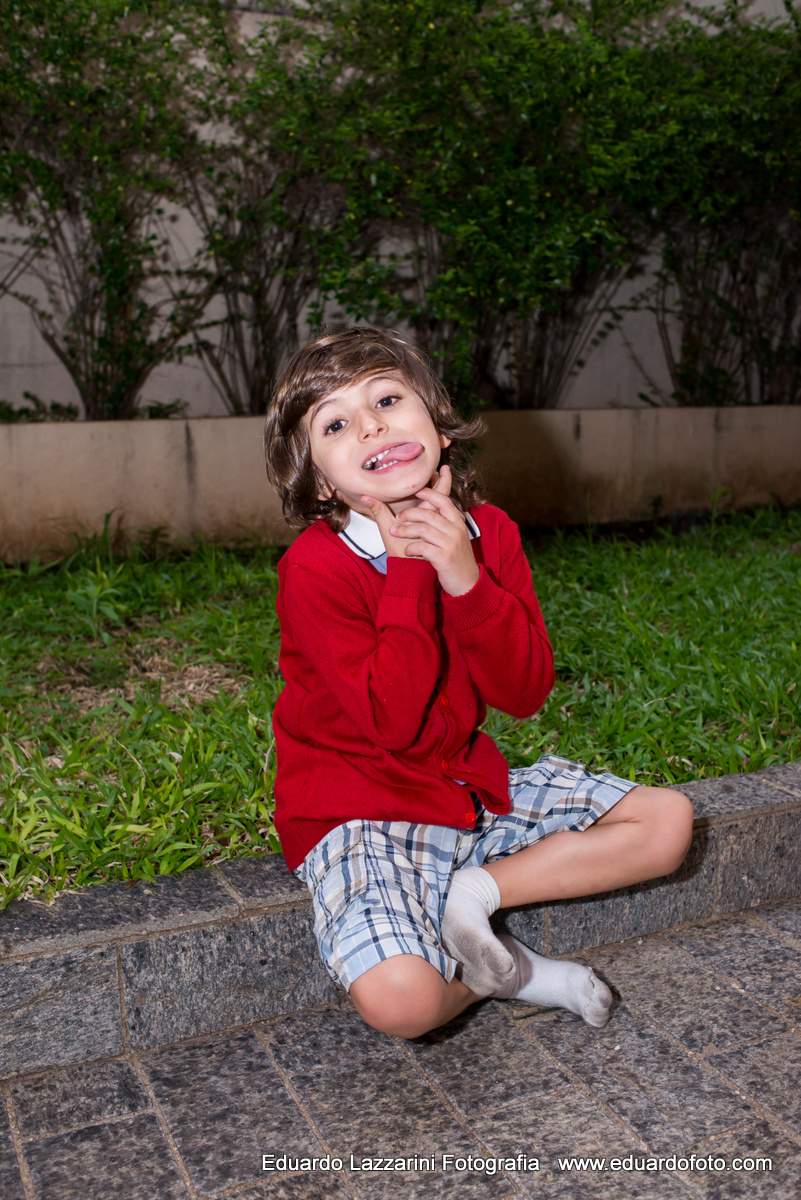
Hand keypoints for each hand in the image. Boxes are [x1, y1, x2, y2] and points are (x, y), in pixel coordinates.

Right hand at [359, 463, 452, 558]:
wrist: (413, 574)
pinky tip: (435, 502)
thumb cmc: (402, 554)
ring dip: (441, 495)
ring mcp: (437, 529)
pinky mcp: (436, 536)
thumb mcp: (389, 531)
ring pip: (443, 507)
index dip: (444, 479)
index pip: (440, 493)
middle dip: (444, 482)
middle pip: (444, 497)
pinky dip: (439, 508)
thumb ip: (378, 511)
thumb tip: (365, 496)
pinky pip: (441, 518)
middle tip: (444, 469)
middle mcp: (436, 521)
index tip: (445, 467)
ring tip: (439, 481)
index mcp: (427, 516)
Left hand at [387, 466, 480, 596]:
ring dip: (405, 530)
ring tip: (395, 533)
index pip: (444, 501)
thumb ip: (445, 524)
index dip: (430, 494)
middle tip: (398, 518)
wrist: (467, 583)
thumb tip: (428, 511)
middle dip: (409, 513)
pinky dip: (410, 547)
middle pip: (428, 514)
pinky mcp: (444, 558)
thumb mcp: (455, 537)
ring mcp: (451, 544)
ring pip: (422, 529)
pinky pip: (422, 547)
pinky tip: (407, 550)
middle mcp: (456, 530)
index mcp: (458, 523)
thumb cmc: (457, 559)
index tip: (417, 491)